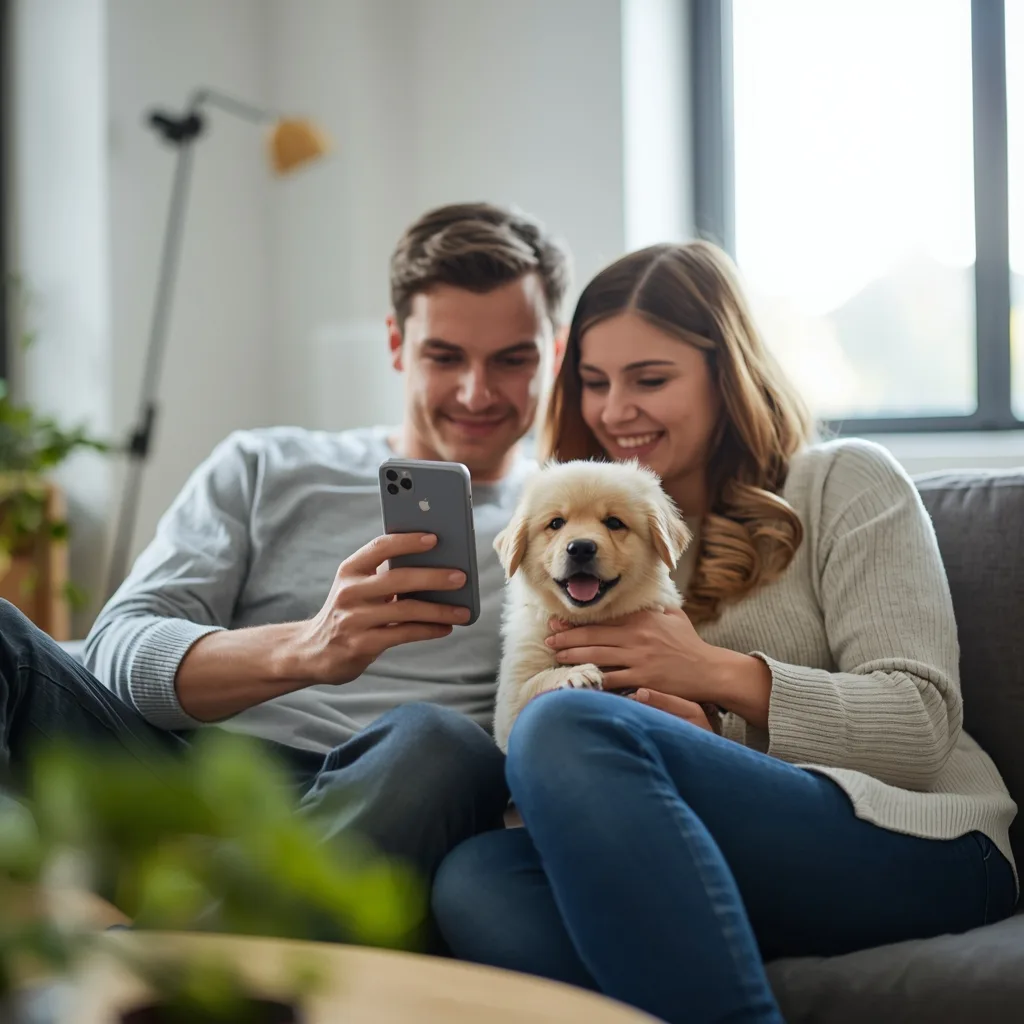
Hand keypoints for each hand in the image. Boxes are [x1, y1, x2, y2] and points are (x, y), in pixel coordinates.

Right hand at [286, 533, 469, 685]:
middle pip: (397, 578)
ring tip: (463, 611)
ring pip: (405, 610)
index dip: (408, 541)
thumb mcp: (357, 588)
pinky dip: (428, 630)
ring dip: (439, 610)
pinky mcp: (361, 645)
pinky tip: (445, 627)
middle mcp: (349, 592)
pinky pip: (403, 634)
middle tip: (461, 577)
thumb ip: (386, 575)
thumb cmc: (348, 612)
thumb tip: (437, 565)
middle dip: (433, 577)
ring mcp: (353, 619)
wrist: (312, 651)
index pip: (380, 547)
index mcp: (350, 570)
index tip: (435, 538)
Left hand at [546, 607, 773, 727]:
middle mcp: (637, 637)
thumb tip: (638, 594)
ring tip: (556, 656)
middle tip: (548, 640)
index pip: (602, 619)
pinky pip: (612, 679)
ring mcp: (639, 659)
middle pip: (593, 636)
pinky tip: (579, 680)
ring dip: (573, 656)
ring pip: (597, 656)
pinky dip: (594, 679)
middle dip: (567, 638)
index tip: (558, 622)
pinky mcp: (643, 679)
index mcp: (641, 620)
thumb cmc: (689, 644)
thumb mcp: (672, 616)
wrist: (709, 670)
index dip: (577, 622)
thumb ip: (651, 606)